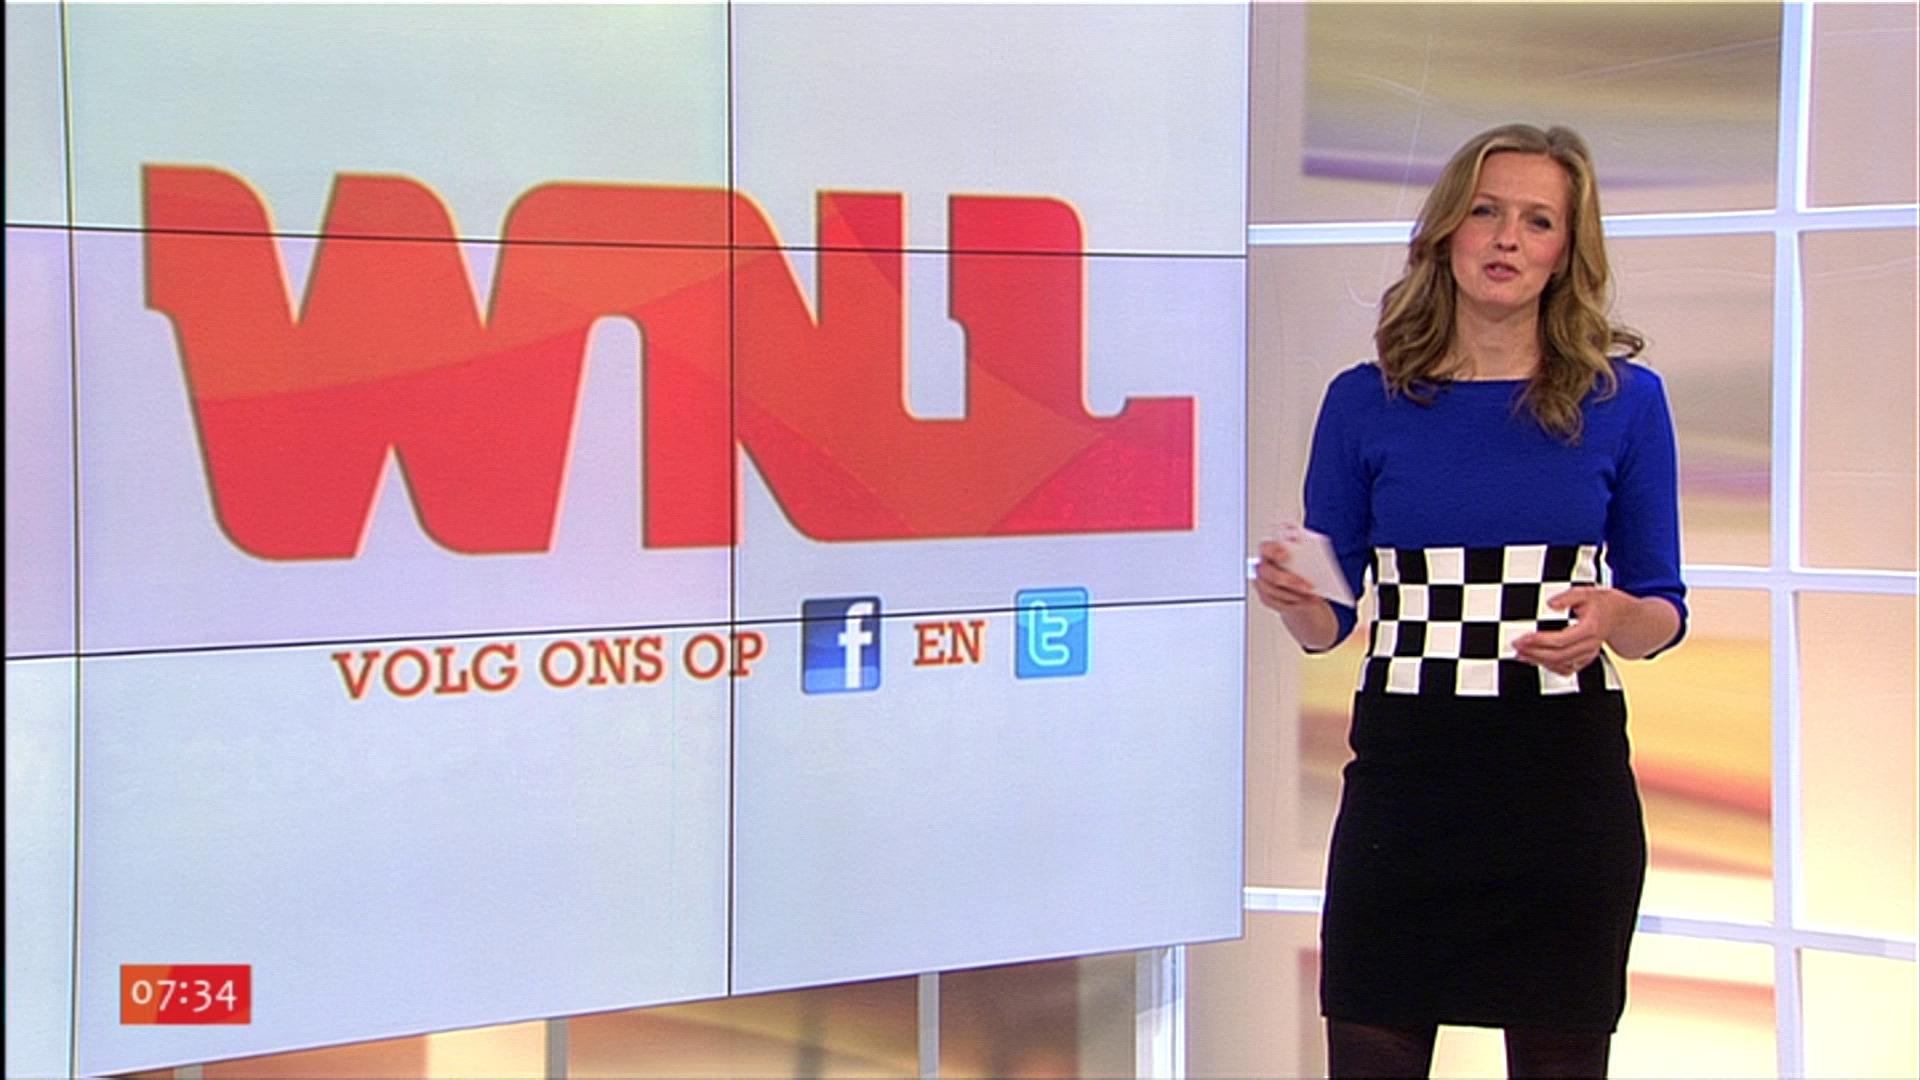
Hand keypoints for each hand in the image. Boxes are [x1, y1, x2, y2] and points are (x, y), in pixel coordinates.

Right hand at [1252, 540, 1321, 613]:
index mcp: (1266, 550)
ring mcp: (1261, 584)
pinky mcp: (1266, 598)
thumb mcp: (1301, 545)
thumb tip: (1300, 540)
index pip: (1265, 548)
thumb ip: (1299, 540)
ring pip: (1275, 592)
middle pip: (1271, 575)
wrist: (1296, 573)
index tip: (1287, 556)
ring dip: (1296, 595)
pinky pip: (1279, 604)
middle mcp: (1260, 567)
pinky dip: (1296, 604)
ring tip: (1314, 596)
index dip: (1274, 552)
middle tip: (1310, 587)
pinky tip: (1310, 601)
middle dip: (1291, 582)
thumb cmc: (1298, 556)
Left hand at [1511, 586, 1626, 674]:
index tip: (1522, 638)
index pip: (1561, 640)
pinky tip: (1535, 660)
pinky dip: (1550, 666)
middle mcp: (1590, 645)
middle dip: (1535, 652)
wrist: (1623, 618)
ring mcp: (1588, 654)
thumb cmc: (1603, 603)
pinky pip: (1566, 669)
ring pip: (1561, 664)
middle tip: (1516, 645)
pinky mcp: (1585, 659)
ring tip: (1520, 654)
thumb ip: (1568, 597)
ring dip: (1539, 661)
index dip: (1539, 641)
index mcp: (1590, 629)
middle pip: (1559, 655)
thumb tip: (1550, 604)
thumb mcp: (1587, 592)